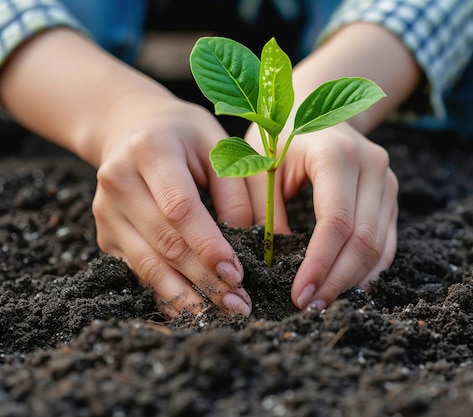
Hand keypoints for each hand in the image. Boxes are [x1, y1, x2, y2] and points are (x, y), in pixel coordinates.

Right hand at [92, 97, 253, 316]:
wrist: (129, 127)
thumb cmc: (185, 136)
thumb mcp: (220, 145)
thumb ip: (244, 190)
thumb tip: (262, 241)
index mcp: (151, 150)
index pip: (180, 206)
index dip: (208, 244)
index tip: (237, 272)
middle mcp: (119, 181)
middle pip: (164, 241)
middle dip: (204, 279)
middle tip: (239, 304)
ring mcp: (106, 211)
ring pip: (147, 264)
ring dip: (187, 296)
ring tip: (222, 314)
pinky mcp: (105, 234)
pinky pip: (137, 272)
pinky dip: (167, 294)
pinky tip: (194, 309)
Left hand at [245, 122, 397, 309]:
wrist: (315, 108)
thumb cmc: (279, 137)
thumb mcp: (261, 166)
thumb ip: (266, 211)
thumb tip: (274, 264)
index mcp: (337, 154)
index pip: (336, 222)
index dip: (319, 264)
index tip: (299, 295)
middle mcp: (372, 165)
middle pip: (363, 239)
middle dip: (336, 280)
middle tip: (309, 307)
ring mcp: (387, 181)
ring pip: (378, 246)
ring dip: (351, 280)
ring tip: (323, 302)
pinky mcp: (391, 196)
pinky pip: (387, 242)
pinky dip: (368, 269)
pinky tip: (347, 286)